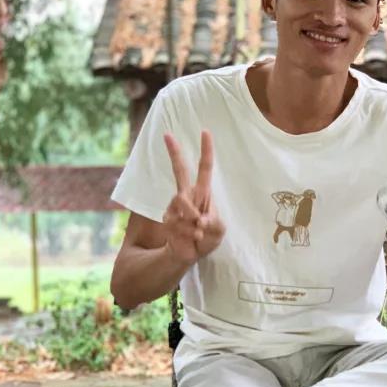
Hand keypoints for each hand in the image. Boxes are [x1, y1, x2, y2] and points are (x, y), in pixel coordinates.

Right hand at [162, 131, 225, 264]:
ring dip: (193, 218)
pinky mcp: (167, 218)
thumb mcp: (218, 230)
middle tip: (167, 135)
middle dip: (174, 153)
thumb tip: (200, 219)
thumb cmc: (207, 236)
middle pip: (179, 171)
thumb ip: (214, 223)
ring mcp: (175, 206)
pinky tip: (192, 238)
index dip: (206, 151)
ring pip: (181, 201)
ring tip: (199, 231)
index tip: (205, 132)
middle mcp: (186, 195)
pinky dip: (189, 232)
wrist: (191, 253)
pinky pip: (178, 221)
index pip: (204, 168)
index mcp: (202, 192)